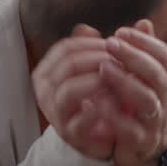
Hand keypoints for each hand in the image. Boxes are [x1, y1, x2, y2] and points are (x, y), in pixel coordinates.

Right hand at [31, 24, 118, 159]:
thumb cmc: (94, 97)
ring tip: (118, 78)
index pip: (65, 48)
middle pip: (68, 65)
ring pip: (69, 90)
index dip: (92, 43)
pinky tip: (114, 99)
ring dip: (97, 82)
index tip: (115, 44)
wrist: (96, 137)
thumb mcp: (91, 70)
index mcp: (47, 71)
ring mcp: (55, 112)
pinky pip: (79, 118)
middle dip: (98, 60)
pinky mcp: (69, 133)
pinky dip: (98, 108)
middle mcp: (45, 91)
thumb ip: (89, 48)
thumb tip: (87, 29)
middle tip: (121, 61)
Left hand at [99, 20, 166, 165]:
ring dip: (125, 82)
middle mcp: (166, 99)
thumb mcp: (141, 77)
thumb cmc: (139, 106)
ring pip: (147, 100)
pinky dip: (115, 115)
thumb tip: (143, 22)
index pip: (164, 56)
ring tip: (104, 68)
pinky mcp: (140, 140)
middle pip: (157, 75)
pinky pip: (131, 128)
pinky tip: (98, 101)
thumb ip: (140, 52)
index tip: (121, 30)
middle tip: (111, 43)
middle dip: (134, 57)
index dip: (145, 42)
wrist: (144, 148)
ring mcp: (155, 120)